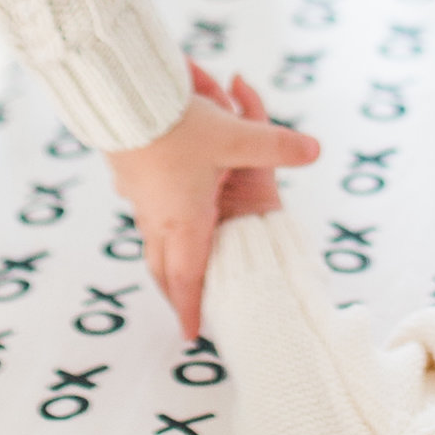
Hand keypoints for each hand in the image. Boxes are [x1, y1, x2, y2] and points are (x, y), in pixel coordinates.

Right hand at [108, 68, 319, 338]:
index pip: (187, 277)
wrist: (119, 98)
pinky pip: (144, 210)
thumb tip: (315, 150)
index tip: (192, 335)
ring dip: (165, 255)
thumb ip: (276, 144)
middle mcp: (158, 216)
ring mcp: (138, 196)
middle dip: (175, 290)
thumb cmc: (176, 125)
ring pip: (150, 238)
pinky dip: (156, 221)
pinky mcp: (127, 175)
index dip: (189, 308)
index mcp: (184, 219)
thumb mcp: (235, 134)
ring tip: (176, 266)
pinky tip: (165, 206)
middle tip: (185, 307)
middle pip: (163, 266)